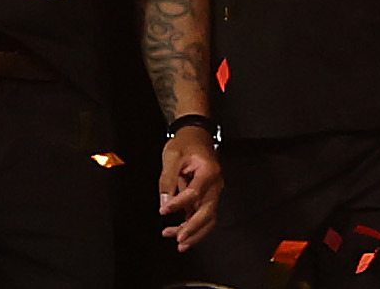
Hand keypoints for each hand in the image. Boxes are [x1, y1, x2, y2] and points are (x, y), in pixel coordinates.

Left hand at [156, 122, 221, 249]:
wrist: (195, 136)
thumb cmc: (186, 143)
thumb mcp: (173, 156)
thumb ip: (168, 179)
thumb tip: (166, 201)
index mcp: (209, 171)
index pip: (195, 192)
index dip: (178, 203)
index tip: (164, 210)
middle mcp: (214, 183)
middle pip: (208, 210)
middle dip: (194, 227)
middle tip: (179, 238)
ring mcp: (211, 191)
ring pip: (209, 217)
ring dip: (196, 232)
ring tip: (180, 243)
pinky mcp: (205, 196)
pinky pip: (203, 215)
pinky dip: (193, 227)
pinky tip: (180, 233)